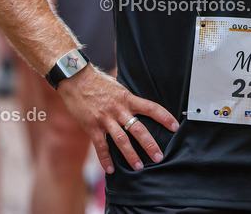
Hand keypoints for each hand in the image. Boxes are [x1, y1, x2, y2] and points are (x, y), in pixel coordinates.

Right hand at [56, 65, 178, 173]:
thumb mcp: (118, 88)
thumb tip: (140, 108)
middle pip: (138, 129)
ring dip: (130, 155)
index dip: (164, 117)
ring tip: (138, 166)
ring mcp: (105, 118)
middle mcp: (118, 109)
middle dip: (150, 144)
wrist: (76, 80)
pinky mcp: (92, 126)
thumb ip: (128, 100)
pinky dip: (105, 159)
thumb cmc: (98, 83)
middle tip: (158, 157)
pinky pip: (101, 145)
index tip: (175, 126)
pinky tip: (110, 170)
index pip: (151, 108)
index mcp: (127, 98)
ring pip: (121, 140)